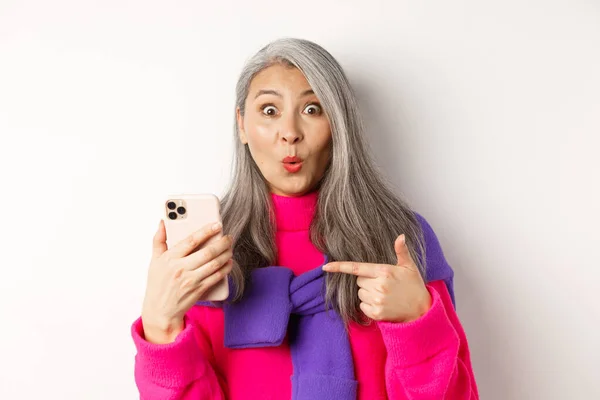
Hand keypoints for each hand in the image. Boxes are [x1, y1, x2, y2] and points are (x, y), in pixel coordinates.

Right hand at [141, 220, 233, 342]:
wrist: (160, 311)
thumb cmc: (158, 283)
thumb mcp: (154, 261)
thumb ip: (158, 240)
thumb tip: (162, 222)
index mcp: (169, 258)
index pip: (191, 241)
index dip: (206, 231)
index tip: (217, 225)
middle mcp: (181, 269)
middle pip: (207, 252)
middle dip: (222, 243)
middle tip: (229, 236)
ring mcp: (191, 280)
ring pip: (214, 264)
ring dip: (226, 254)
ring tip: (230, 247)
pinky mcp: (199, 290)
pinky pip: (216, 277)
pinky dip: (225, 268)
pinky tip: (229, 262)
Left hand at [322, 234, 430, 322]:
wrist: (421, 311)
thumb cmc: (414, 286)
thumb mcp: (409, 266)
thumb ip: (401, 251)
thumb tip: (401, 236)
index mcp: (384, 271)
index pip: (357, 268)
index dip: (339, 267)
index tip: (326, 267)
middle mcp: (379, 286)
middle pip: (359, 281)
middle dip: (367, 281)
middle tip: (383, 284)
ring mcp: (377, 300)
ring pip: (360, 294)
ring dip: (368, 294)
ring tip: (384, 294)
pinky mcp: (376, 313)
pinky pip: (362, 306)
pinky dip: (369, 306)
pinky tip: (382, 304)